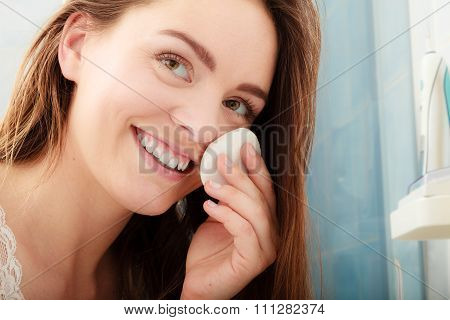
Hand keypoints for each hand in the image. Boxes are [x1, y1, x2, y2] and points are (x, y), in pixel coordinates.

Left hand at [180, 143, 278, 298]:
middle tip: (221, 159)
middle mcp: (272, 235)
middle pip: (263, 197)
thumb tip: (222, 165)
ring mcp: (266, 249)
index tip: (245, 146)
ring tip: (210, 184)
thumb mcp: (218, 216)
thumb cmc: (209, 252)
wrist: (199, 284)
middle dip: (242, 175)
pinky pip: (243, 229)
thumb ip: (226, 197)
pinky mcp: (253, 261)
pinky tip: (208, 206)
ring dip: (232, 193)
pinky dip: (225, 214)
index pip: (267, 190)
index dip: (258, 167)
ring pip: (256, 211)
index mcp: (266, 222)